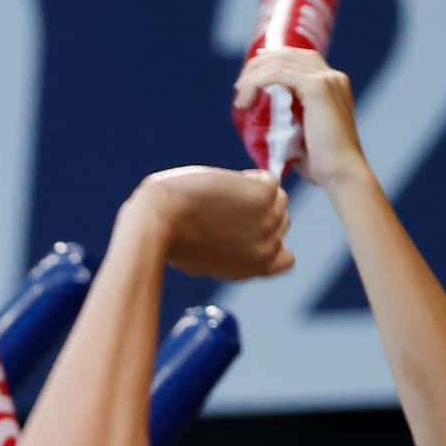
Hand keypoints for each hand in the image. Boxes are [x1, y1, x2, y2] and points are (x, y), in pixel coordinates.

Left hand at [132, 166, 294, 281]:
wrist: (159, 221)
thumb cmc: (171, 238)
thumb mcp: (207, 257)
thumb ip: (234, 251)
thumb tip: (245, 228)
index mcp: (253, 268)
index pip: (286, 259)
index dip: (271, 241)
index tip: (247, 230)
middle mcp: (266, 250)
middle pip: (281, 222)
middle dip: (257, 212)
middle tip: (221, 210)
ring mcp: (269, 222)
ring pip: (278, 199)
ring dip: (254, 193)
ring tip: (221, 198)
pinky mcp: (265, 196)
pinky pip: (269, 179)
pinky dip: (250, 177)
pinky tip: (225, 185)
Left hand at [233, 48, 366, 188]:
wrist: (342, 176)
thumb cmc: (321, 166)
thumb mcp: (301, 135)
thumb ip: (287, 120)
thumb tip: (261, 121)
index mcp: (331, 84)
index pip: (297, 59)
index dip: (270, 63)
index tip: (248, 80)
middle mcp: (332, 76)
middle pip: (287, 53)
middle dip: (258, 65)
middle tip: (239, 87)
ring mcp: (326, 79)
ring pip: (280, 61)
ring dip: (254, 75)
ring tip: (240, 96)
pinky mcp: (317, 88)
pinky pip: (278, 74)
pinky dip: (257, 82)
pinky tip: (246, 101)